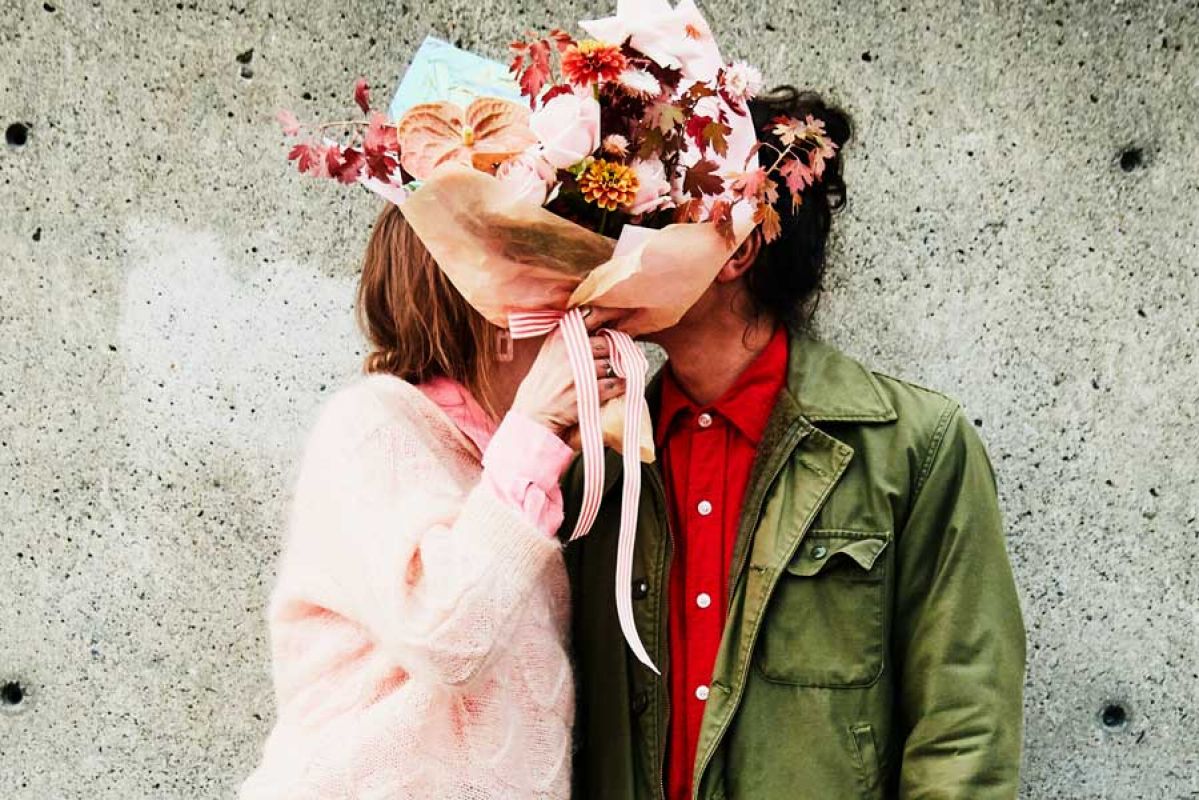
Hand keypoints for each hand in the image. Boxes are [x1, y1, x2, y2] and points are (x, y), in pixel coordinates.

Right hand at [510, 307, 628, 438]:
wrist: (533, 415)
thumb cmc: (543, 383)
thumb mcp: (550, 352)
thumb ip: (571, 336)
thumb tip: (600, 324)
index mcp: (560, 337)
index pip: (590, 315)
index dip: (610, 313)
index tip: (622, 313)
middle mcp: (570, 351)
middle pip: (608, 341)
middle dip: (614, 349)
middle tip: (614, 356)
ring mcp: (581, 372)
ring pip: (614, 362)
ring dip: (618, 369)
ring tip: (612, 374)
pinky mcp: (591, 392)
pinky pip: (617, 383)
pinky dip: (621, 384)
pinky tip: (617, 386)